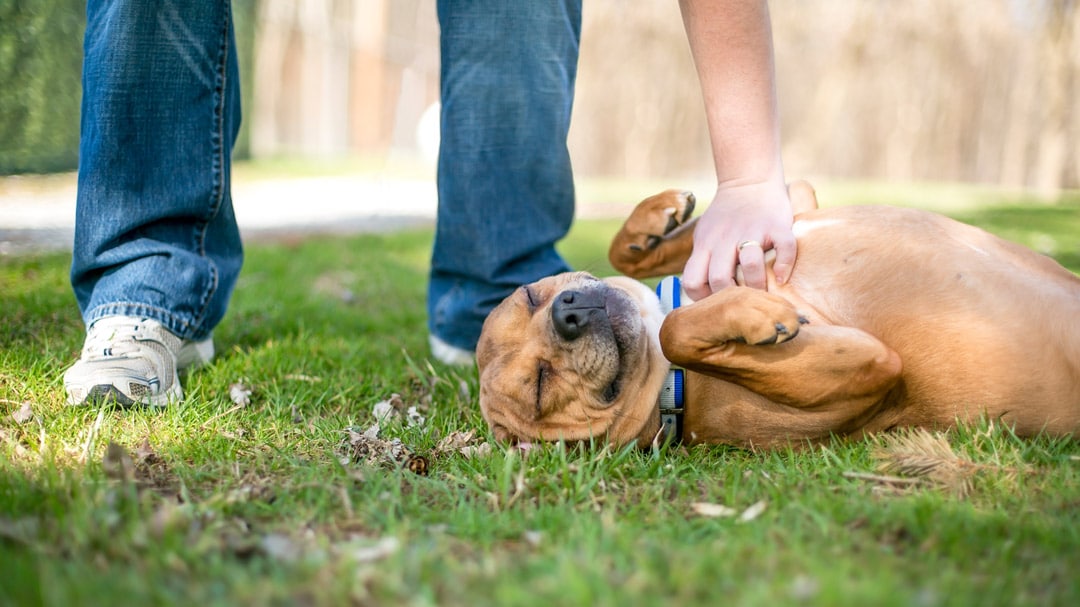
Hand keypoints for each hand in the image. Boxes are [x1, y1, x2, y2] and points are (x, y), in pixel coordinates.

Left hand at [682, 179, 796, 298]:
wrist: (749, 181)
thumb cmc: (726, 216)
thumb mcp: (705, 234)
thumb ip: (702, 259)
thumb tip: (701, 293)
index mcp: (705, 244)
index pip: (692, 281)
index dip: (702, 298)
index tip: (716, 301)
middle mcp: (725, 238)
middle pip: (720, 278)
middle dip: (732, 297)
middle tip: (742, 301)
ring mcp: (752, 230)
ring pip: (751, 264)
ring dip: (757, 284)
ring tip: (762, 291)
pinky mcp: (777, 225)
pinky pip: (785, 248)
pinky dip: (785, 266)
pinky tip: (782, 277)